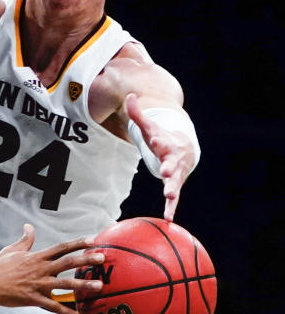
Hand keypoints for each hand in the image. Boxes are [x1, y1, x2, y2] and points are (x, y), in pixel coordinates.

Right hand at [0, 224, 103, 313]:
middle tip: (102, 258)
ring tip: (99, 286)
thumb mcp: (11, 249)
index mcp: (36, 257)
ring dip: (83, 285)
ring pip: (64, 284)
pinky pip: (52, 307)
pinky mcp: (33, 299)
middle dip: (86, 260)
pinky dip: (65, 312)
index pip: (61, 247)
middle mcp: (40, 269)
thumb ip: (25, 240)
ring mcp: (38, 284)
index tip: (93, 240)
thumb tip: (29, 227)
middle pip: (67, 262)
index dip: (78, 243)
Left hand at [125, 93, 196, 220]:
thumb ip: (138, 113)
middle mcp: (173, 160)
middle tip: (166, 172)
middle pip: (172, 164)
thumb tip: (129, 95)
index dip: (159, 140)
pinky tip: (168, 219)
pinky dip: (171, 208)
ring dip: (173, 190)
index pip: (162, 141)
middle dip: (170, 168)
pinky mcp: (175, 184)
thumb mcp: (150, 126)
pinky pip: (174, 198)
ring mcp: (176, 173)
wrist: (184, 148)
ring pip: (176, 183)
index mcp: (166, 144)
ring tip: (170, 198)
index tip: (156, 139)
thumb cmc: (162, 138)